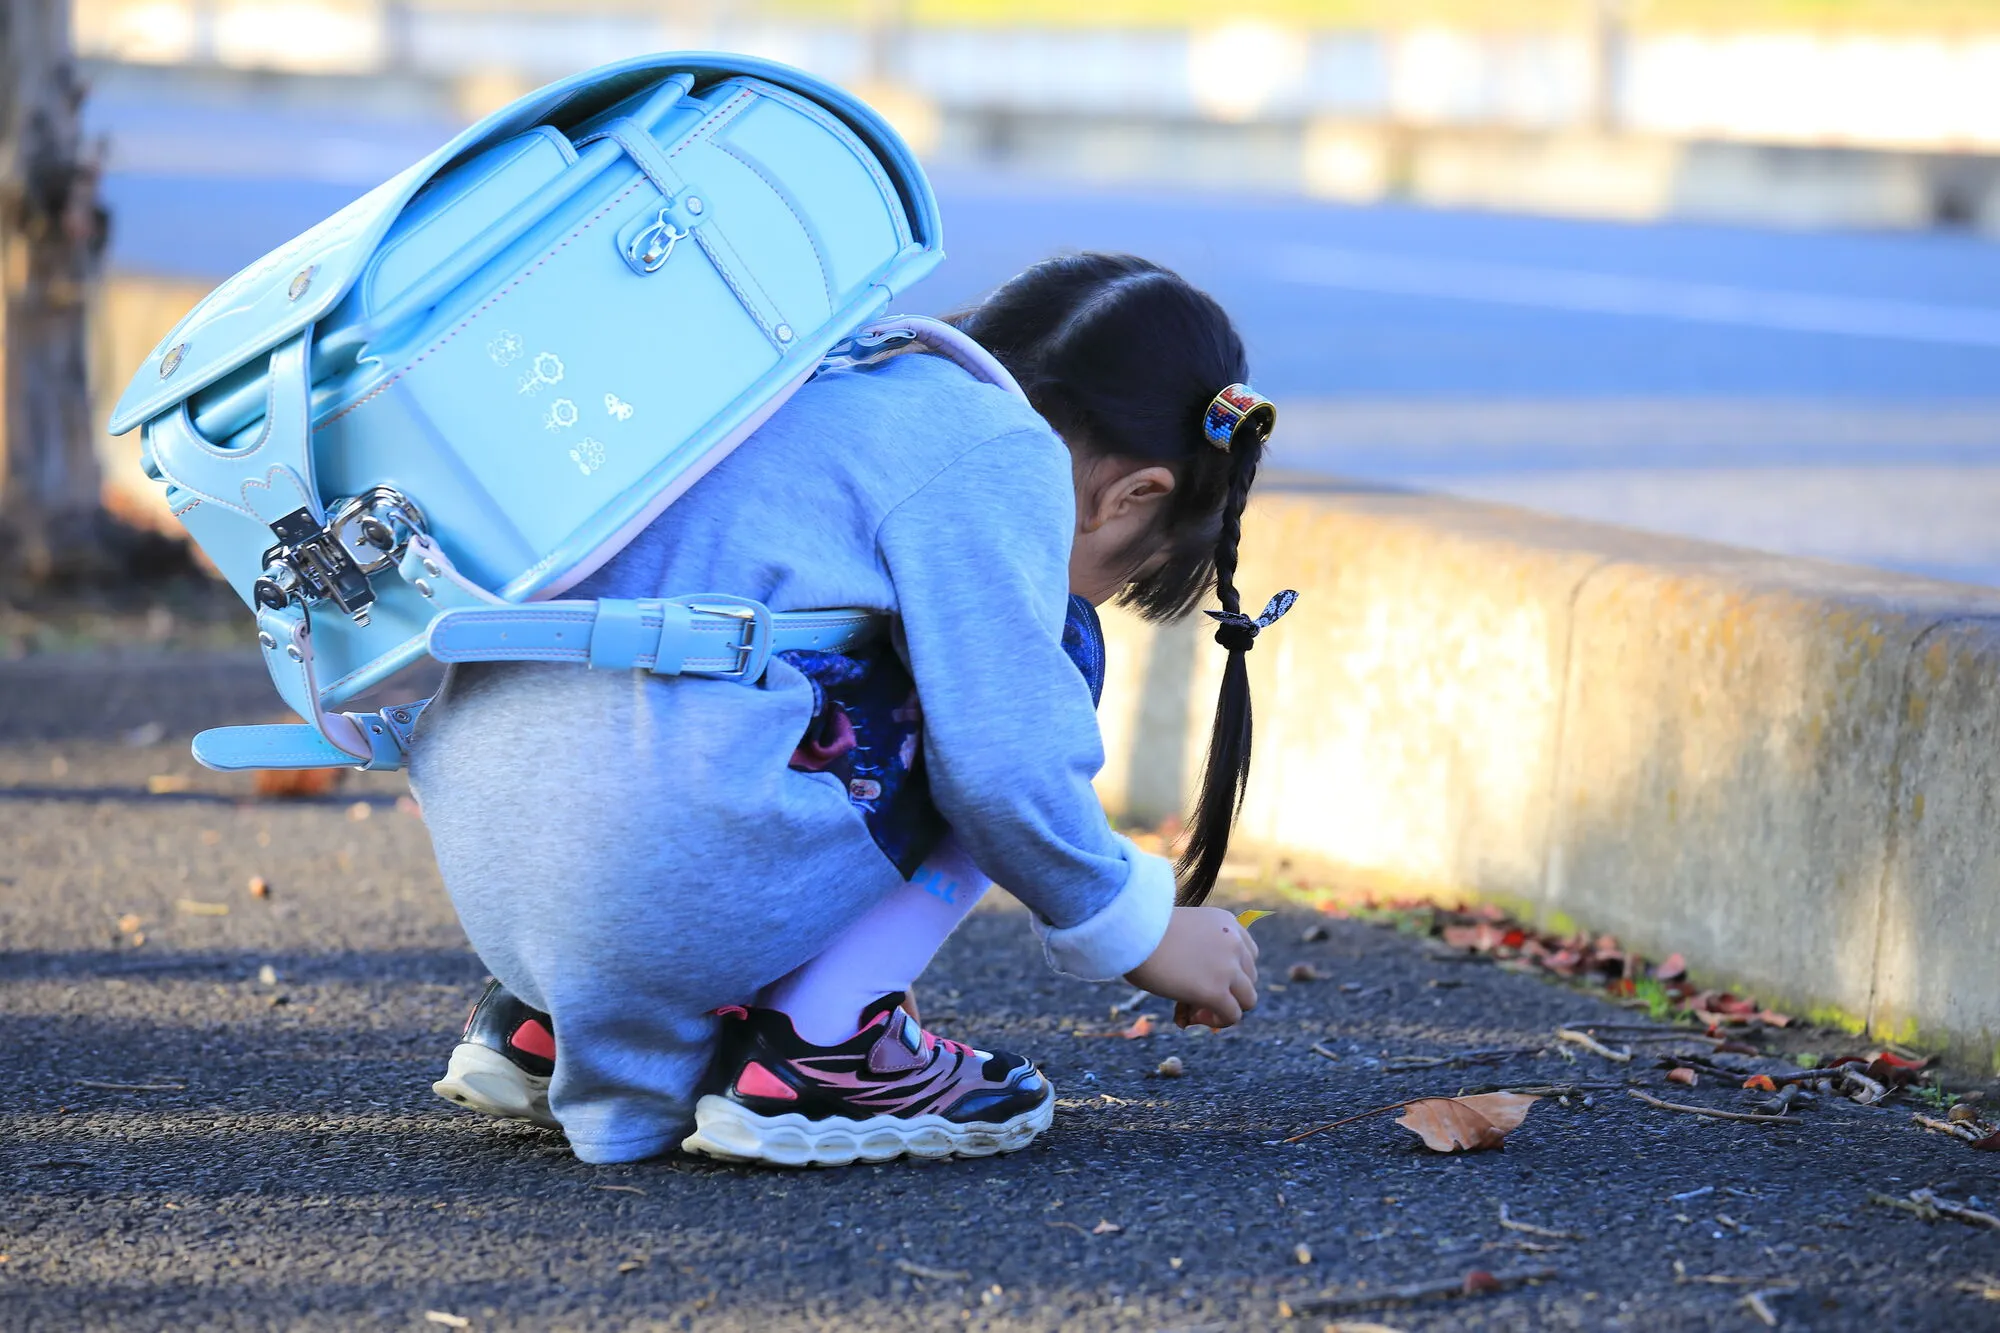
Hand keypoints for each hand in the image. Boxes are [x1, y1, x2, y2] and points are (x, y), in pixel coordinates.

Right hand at [1124, 905, 1258, 1027]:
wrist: (1131, 930)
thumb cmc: (1140, 927)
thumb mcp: (1180, 931)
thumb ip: (1195, 951)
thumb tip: (1194, 986)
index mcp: (1226, 922)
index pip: (1246, 954)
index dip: (1229, 972)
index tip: (1204, 979)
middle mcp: (1234, 943)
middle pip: (1248, 977)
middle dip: (1227, 991)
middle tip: (1196, 999)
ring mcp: (1228, 968)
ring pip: (1248, 999)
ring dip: (1226, 1008)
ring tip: (1196, 1012)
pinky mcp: (1216, 991)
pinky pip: (1233, 1015)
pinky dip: (1218, 1021)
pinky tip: (1193, 1018)